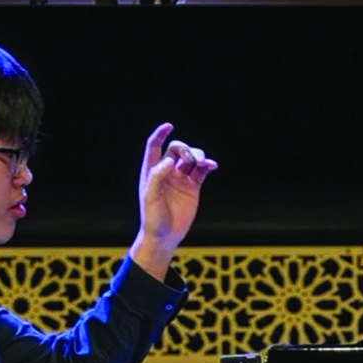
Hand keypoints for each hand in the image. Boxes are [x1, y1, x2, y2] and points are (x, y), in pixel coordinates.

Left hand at [129, 123, 216, 279]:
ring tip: (202, 163)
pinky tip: (212, 165)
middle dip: (185, 149)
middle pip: (177, 149)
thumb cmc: (152, 218)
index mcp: (152, 170)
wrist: (164, 237)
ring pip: (192, 158)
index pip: (154, 146)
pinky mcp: (193, 187)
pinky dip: (208, 165)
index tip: (169, 126)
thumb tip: (169, 162)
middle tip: (190, 160)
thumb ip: (157, 177)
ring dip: (198, 155)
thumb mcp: (150, 198)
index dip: (160, 134)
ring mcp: (181, 178)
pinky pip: (202, 171)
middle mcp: (166, 171)